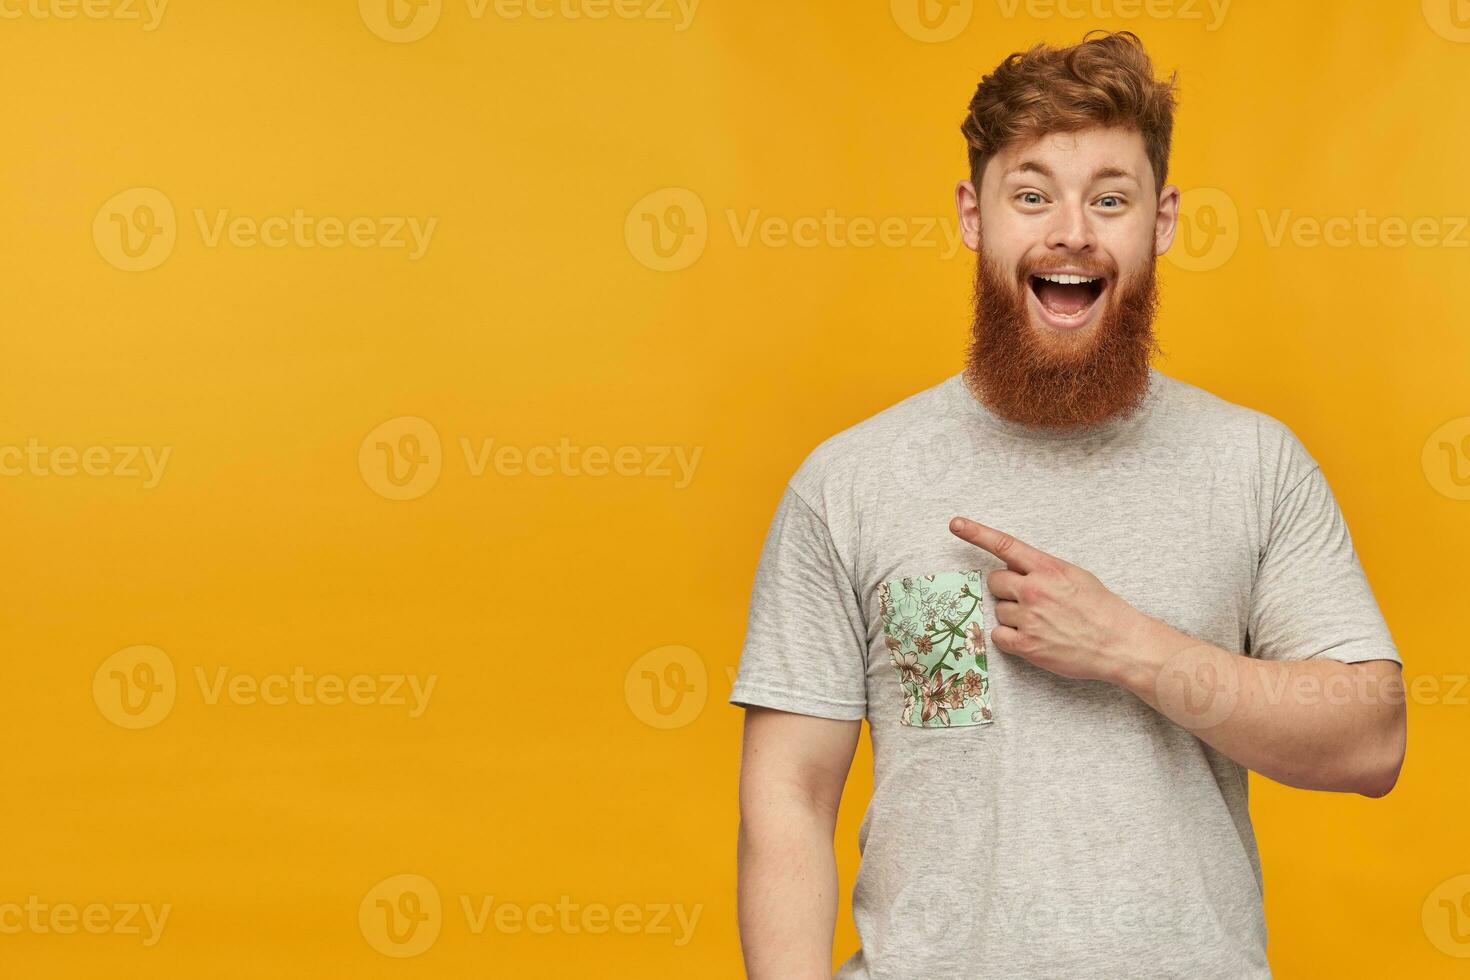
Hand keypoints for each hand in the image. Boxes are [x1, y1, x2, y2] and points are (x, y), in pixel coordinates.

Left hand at [948, 516, 1156, 684]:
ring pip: (998, 610)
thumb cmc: (1101, 608)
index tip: (955, 524)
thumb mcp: (1074, 575)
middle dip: (1007, 589)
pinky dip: (1009, 638)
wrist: (1120, 643)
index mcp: (1047, 568)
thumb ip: (1042, 569)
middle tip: (1030, 600)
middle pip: (995, 581)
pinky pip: (998, 636)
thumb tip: (1014, 566)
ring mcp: (1028, 618)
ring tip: (1041, 622)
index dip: (976, 533)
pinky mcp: (1027, 646)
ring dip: (1012, 615)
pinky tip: (1032, 638)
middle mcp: (1034, 590)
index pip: (1005, 545)